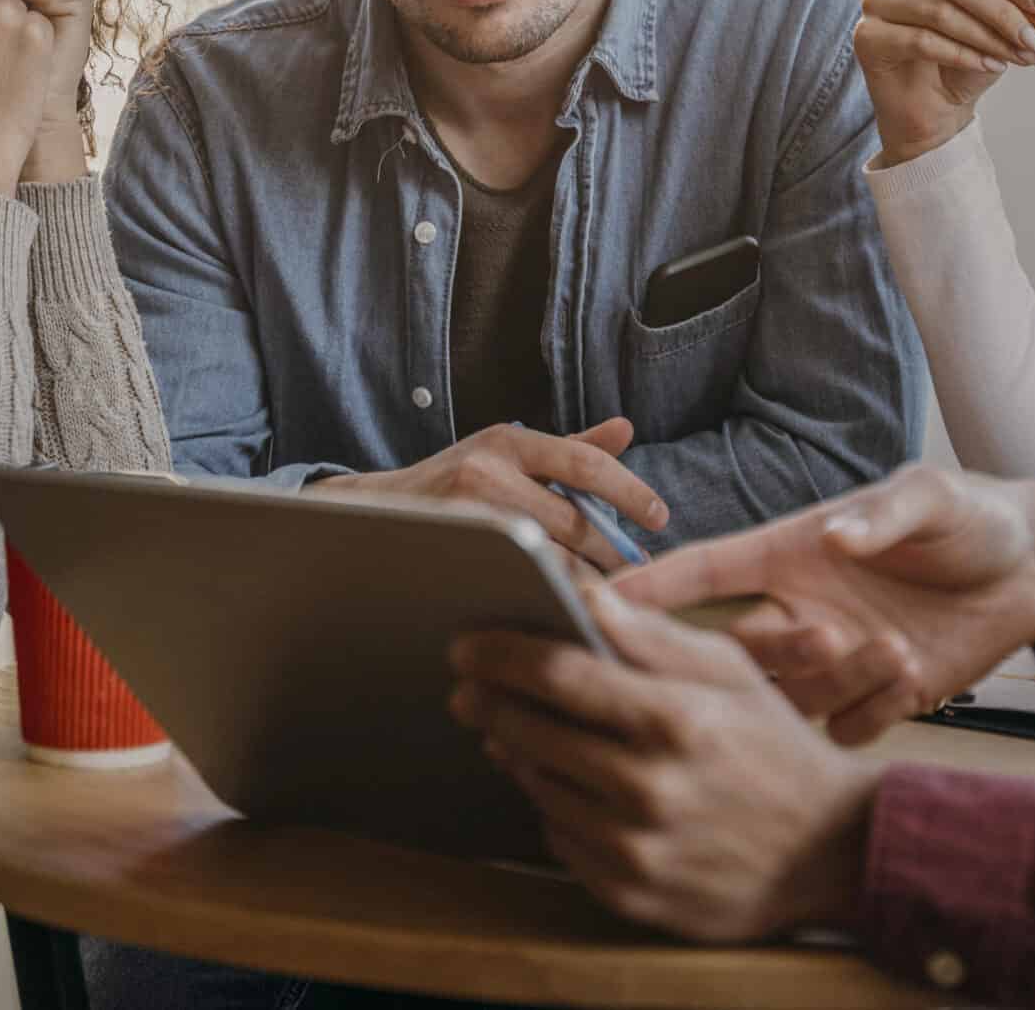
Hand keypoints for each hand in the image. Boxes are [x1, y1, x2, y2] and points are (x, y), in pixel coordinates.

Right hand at [312, 419, 666, 573]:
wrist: (372, 512)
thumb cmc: (454, 483)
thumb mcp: (507, 454)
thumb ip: (569, 449)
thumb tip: (625, 429)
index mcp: (510, 441)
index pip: (585, 463)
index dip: (630, 491)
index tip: (661, 517)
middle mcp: (487, 469)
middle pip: (573, 521)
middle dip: (612, 554)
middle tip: (638, 575)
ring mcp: (466, 513)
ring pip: (548, 558)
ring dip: (585, 580)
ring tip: (611, 596)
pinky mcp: (451, 551)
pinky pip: (515, 578)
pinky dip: (547, 592)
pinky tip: (564, 605)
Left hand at [450, 587, 881, 940]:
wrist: (829, 851)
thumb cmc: (774, 747)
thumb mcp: (731, 672)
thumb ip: (652, 635)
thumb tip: (582, 595)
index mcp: (676, 721)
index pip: (559, 675)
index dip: (501, 653)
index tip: (466, 642)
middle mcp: (650, 790)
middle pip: (533, 733)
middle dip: (490, 701)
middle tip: (468, 684)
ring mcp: (637, 851)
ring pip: (539, 787)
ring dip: (516, 751)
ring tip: (510, 727)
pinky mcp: (631, 896)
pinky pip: (561, 839)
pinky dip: (553, 805)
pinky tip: (561, 781)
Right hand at [614, 465, 1034, 743]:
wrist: (1031, 570)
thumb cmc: (968, 517)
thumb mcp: (931, 497)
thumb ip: (883, 515)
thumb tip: (838, 537)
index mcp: (791, 552)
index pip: (702, 570)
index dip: (647, 586)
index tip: (588, 603)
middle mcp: (799, 609)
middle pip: (734, 650)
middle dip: (757, 655)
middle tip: (820, 637)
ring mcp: (834, 660)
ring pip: (789, 697)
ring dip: (830, 682)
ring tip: (895, 649)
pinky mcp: (875, 699)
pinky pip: (847, 728)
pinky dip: (873, 711)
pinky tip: (918, 678)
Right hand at [855, 0, 1034, 166]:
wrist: (933, 112)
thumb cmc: (963, 65)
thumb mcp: (1000, 34)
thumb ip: (1019, 15)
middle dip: (1004, 13)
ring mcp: (878, 2)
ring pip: (940, 11)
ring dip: (986, 37)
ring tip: (1014, 58)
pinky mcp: (868, 37)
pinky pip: (920, 40)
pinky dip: (961, 54)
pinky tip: (986, 66)